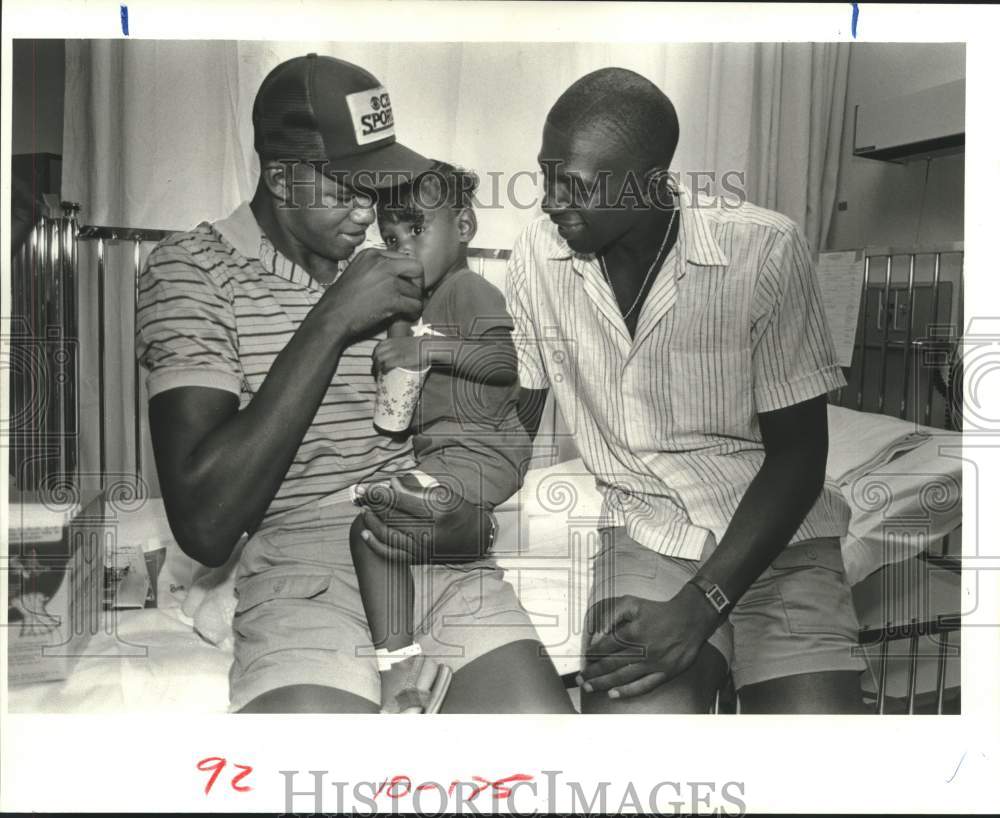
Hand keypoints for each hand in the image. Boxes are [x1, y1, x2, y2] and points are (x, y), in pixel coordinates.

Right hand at [321, 248, 423, 340]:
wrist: (331, 316)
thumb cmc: (341, 300)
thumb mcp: (357, 272)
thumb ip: (377, 270)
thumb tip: (400, 276)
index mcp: (371, 254)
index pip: (403, 258)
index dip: (408, 274)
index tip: (406, 284)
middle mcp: (381, 263)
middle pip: (416, 268)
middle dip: (418, 283)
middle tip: (412, 295)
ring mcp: (388, 280)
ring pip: (416, 290)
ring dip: (414, 301)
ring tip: (407, 309)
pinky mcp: (392, 299)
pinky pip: (415, 305)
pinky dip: (414, 312)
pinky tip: (407, 316)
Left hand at [356, 475, 491, 564]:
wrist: (475, 539)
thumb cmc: (459, 511)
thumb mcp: (444, 494)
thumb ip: (416, 489)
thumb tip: (393, 482)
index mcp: (436, 512)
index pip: (400, 501)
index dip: (380, 493)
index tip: (367, 487)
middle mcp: (428, 532)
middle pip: (391, 517)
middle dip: (373, 504)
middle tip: (362, 495)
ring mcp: (422, 548)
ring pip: (388, 535)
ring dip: (372, 521)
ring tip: (365, 510)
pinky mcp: (418, 558)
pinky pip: (391, 553)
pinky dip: (376, 544)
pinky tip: (366, 533)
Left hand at [372, 336, 426, 372]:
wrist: (427, 346)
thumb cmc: (419, 345)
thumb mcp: (405, 342)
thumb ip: (399, 345)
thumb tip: (396, 351)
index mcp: (393, 341)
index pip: (378, 346)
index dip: (375, 354)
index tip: (375, 360)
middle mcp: (392, 346)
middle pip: (377, 354)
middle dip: (375, 362)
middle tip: (376, 369)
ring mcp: (396, 353)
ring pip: (380, 359)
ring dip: (378, 367)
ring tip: (380, 372)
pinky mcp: (400, 359)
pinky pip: (387, 364)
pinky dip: (384, 369)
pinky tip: (385, 372)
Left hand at [579, 585, 721, 699]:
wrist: (690, 618)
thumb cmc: (659, 611)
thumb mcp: (632, 603)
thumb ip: (611, 615)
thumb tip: (597, 632)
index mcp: (632, 633)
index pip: (605, 647)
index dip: (592, 654)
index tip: (585, 659)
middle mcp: (642, 651)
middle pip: (610, 664)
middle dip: (592, 673)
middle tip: (580, 679)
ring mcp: (653, 664)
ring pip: (623, 677)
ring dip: (603, 683)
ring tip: (590, 687)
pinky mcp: (665, 673)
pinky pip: (643, 686)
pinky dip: (627, 691)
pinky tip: (614, 694)